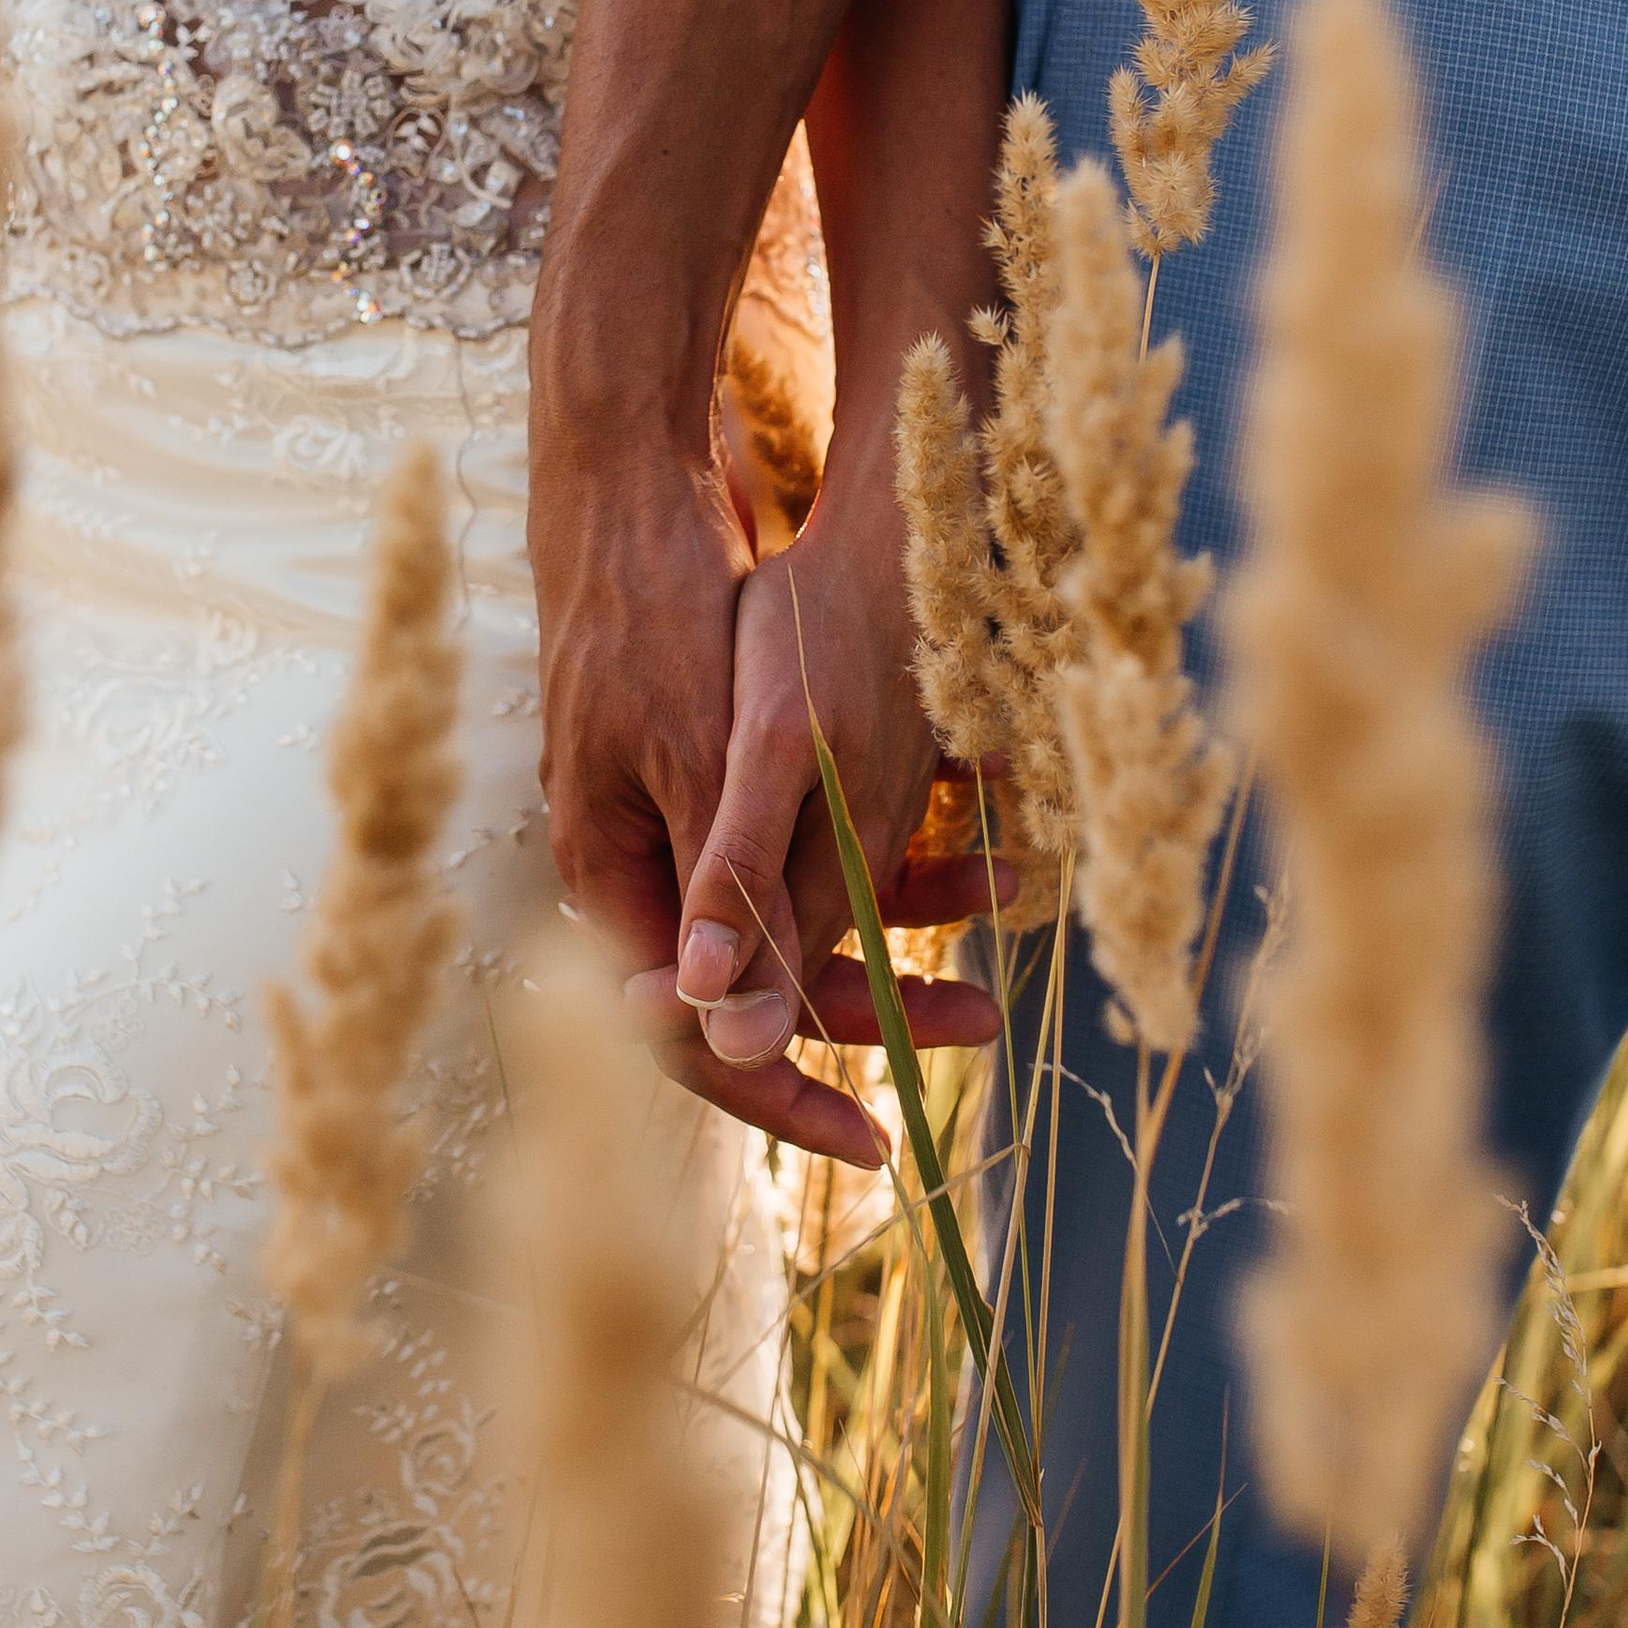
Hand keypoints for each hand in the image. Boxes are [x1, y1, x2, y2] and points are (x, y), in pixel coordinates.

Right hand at [647, 495, 1007, 1166]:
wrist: (639, 488)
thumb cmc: (670, 620)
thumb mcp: (722, 765)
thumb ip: (736, 894)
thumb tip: (735, 1038)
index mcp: (614, 874)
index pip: (688, 1031)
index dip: (781, 1089)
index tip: (880, 1139)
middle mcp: (644, 856)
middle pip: (755, 976)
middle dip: (871, 999)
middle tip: (982, 1018)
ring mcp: (681, 807)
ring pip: (798, 900)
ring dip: (905, 907)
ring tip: (1012, 899)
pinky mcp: (728, 758)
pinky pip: (810, 832)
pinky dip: (892, 834)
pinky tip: (981, 817)